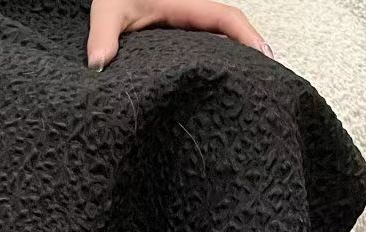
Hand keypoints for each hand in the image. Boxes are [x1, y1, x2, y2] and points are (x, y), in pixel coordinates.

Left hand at [86, 0, 270, 68]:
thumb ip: (101, 37)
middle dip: (250, 52)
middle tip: (267, 82)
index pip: (224, 18)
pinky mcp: (177, 36)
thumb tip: (99, 65)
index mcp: (183, 4)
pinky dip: (217, 61)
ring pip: (218, 40)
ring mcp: (186, 24)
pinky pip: (204, 46)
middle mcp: (190, 13)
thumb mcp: (106, 12)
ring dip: (236, 58)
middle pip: (230, 31)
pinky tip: (219, 85)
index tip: (264, 56)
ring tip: (250, 88)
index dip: (246, 36)